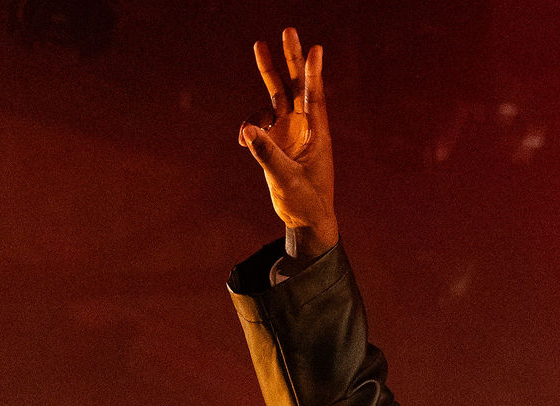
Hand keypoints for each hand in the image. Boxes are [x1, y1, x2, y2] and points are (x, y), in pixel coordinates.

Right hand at [239, 28, 336, 259]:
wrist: (304, 220)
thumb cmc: (305, 203)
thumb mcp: (286, 180)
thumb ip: (267, 156)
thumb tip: (248, 133)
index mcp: (317, 135)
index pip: (315, 98)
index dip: (313, 74)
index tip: (315, 49)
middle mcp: (304, 128)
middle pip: (296, 86)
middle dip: (291, 58)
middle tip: (288, 30)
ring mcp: (289, 132)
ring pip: (276, 95)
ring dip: (267, 71)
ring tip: (258, 46)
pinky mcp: (276, 140)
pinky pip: (260, 122)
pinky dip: (250, 125)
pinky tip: (242, 141)